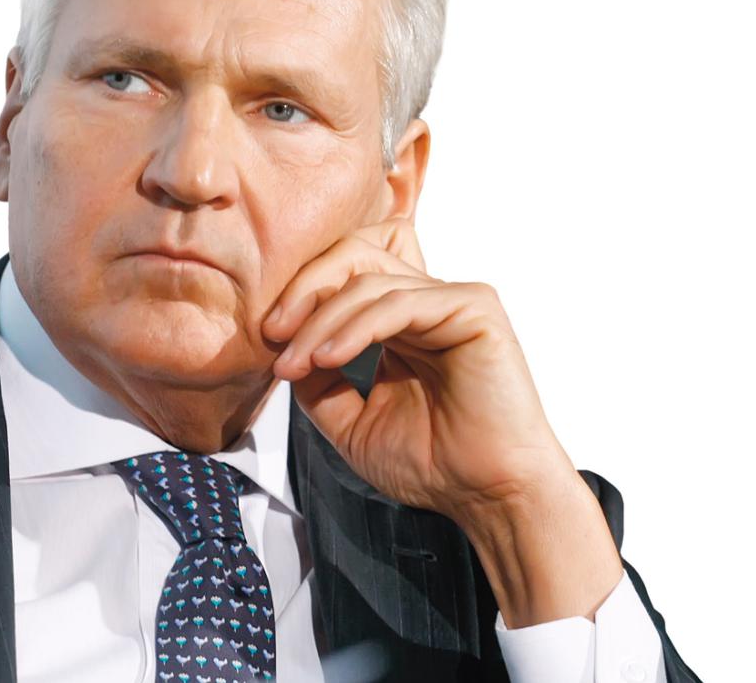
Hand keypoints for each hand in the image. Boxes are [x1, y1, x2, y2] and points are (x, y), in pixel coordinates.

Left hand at [263, 217, 622, 624]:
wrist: (487, 497)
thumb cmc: (433, 463)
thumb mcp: (348, 419)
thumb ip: (316, 378)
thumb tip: (282, 343)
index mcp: (399, 321)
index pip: (344, 275)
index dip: (301, 295)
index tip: (268, 338)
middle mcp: (425, 302)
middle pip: (353, 258)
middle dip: (304, 291)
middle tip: (273, 333)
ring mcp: (451, 300)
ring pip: (369, 280)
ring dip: (321, 320)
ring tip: (297, 363)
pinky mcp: (473, 308)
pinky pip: (399, 301)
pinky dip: (355, 327)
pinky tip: (329, 357)